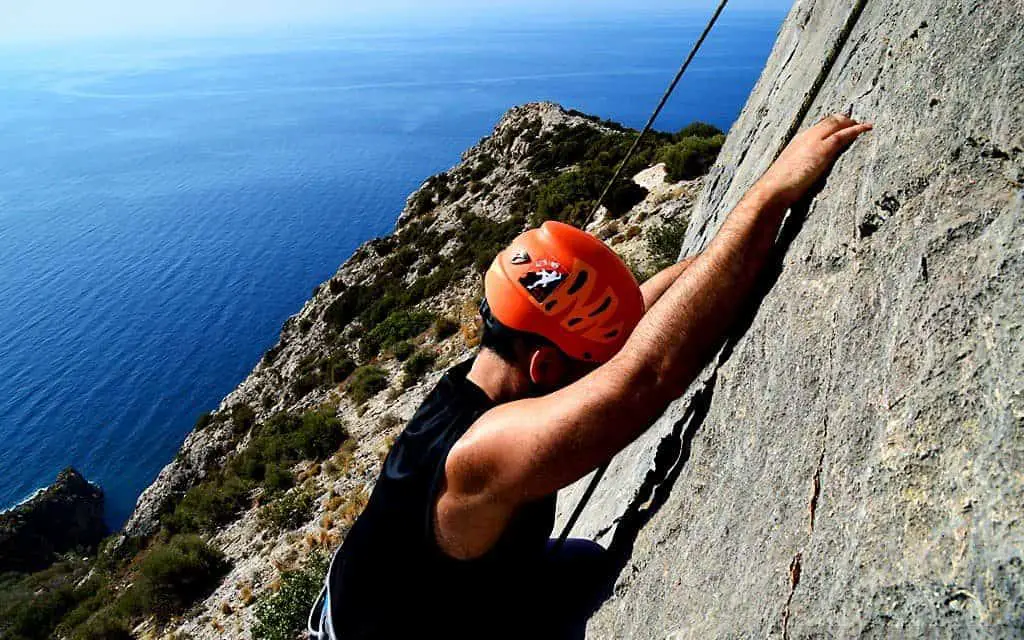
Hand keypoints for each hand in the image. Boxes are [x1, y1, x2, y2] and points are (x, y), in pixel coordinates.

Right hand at [756, 114, 872, 206]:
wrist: (773, 189)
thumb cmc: (779, 188)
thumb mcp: (790, 174)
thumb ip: (800, 169)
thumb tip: (805, 177)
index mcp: (797, 142)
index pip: (818, 128)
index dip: (831, 125)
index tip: (841, 126)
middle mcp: (805, 137)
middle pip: (828, 122)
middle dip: (843, 120)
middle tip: (856, 123)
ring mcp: (814, 141)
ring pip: (836, 124)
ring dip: (851, 123)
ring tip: (864, 125)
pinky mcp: (822, 149)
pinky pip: (842, 135)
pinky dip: (856, 130)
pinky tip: (866, 128)